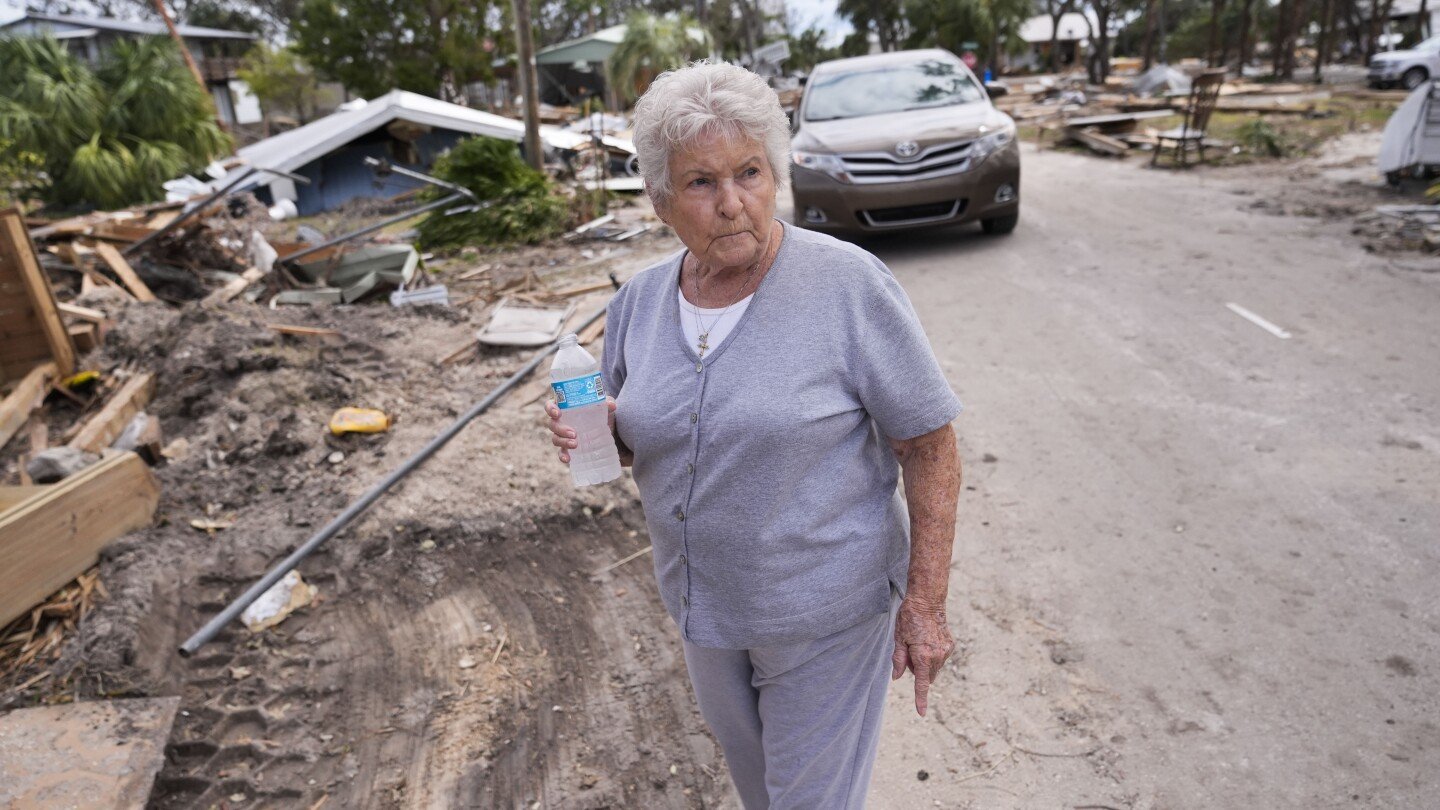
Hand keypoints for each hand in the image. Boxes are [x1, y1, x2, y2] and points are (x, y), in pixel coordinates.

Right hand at [545, 396, 616, 464]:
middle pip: (552, 424)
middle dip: (560, 429)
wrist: (606, 427)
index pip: (550, 405)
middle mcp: (560, 421)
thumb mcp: (603, 405)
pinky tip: (567, 459)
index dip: (550, 409)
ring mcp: (562, 435)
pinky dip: (562, 456)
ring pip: (555, 438)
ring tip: (575, 444)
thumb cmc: (598, 411)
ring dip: (563, 442)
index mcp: (564, 407)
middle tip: (573, 433)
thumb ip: (607, 402)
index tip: (558, 413)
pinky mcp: (568, 446)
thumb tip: (611, 405)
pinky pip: (561, 452)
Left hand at [892, 596, 955, 716]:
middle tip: (909, 650)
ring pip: (933, 668)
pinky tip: (927, 639)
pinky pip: (939, 658)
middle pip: (926, 675)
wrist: (928, 601)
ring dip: (925, 662)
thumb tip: (896, 677)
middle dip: (917, 670)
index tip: (921, 713)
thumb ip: (898, 660)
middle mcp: (937, 656)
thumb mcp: (898, 639)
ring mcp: (946, 651)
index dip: (920, 699)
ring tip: (919, 641)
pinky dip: (932, 655)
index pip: (921, 684)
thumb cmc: (909, 618)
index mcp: (922, 656)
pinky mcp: (950, 645)